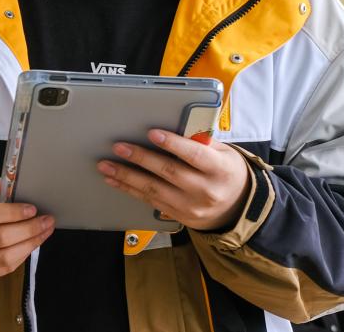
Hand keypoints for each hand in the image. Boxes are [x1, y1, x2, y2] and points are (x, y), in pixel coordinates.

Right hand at [0, 179, 54, 282]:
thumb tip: (11, 184)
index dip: (13, 212)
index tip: (33, 208)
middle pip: (0, 237)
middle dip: (29, 229)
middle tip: (47, 220)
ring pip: (5, 257)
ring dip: (30, 244)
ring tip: (44, 232)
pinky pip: (3, 269)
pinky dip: (21, 256)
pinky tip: (30, 244)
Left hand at [96, 129, 250, 231]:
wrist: (237, 207)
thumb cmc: (227, 172)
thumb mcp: (224, 153)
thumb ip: (201, 141)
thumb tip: (176, 126)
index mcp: (220, 169)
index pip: (195, 155)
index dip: (173, 144)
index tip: (152, 132)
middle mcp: (205, 190)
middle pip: (169, 172)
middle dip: (141, 158)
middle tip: (120, 147)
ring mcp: (191, 206)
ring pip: (154, 190)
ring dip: (127, 176)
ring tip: (107, 165)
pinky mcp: (178, 216)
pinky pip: (150, 201)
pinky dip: (130, 190)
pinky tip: (116, 180)